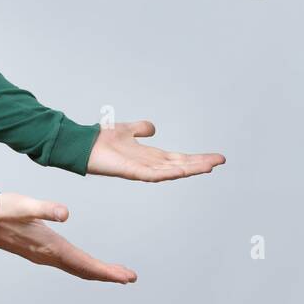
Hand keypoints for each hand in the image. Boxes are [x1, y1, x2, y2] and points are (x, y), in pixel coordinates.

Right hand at [0, 192, 136, 282]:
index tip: (125, 276)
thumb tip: (65, 213)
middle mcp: (47, 255)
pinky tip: (86, 262)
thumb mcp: (24, 205)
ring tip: (114, 273)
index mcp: (49, 246)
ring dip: (96, 271)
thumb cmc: (1, 210)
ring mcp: (43, 255)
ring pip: (75, 268)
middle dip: (107, 275)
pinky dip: (82, 265)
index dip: (106, 272)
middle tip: (128, 277)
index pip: (84, 264)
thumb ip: (45, 208)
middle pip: (83, 270)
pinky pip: (67, 263)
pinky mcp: (39, 251)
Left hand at [86, 120, 225, 181]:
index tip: (215, 158)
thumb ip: (141, 129)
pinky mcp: (131, 172)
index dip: (196, 159)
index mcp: (150, 156)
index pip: (179, 158)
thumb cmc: (102, 140)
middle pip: (180, 165)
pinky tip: (182, 171)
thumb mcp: (128, 129)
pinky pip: (153, 174)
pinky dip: (169, 173)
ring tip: (209, 166)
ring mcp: (142, 170)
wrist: (83, 145)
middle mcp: (149, 165)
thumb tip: (153, 128)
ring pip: (172, 171)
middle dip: (200, 164)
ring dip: (190, 169)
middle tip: (220, 161)